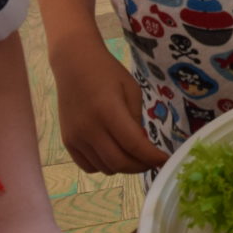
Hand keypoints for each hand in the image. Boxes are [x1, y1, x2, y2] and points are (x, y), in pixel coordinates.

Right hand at [50, 41, 168, 174]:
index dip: (152, 157)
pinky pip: (88, 166)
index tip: (165, 160)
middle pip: (119, 162)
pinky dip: (104, 166)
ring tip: (134, 156)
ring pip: (104, 168)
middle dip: (141, 166)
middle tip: (152, 161)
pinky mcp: (67, 142)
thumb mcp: (131, 90)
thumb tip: (141, 146)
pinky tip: (113, 154)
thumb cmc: (107, 72)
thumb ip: (136, 119)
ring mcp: (76, 138)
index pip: (134, 145)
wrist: (74, 64)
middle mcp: (89, 129)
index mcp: (108, 111)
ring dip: (123, 167)